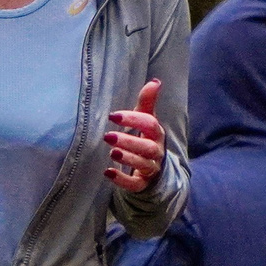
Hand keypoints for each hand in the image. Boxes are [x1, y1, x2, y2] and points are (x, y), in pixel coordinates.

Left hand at [105, 79, 165, 193]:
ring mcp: (151, 169)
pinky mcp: (143, 184)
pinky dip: (122, 180)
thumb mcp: (146, 120)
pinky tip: (108, 172)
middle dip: (129, 141)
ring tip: (112, 152)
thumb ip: (148, 102)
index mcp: (157, 134)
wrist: (154, 169)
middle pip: (148, 147)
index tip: (113, 116)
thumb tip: (156, 81)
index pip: (150, 124)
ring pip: (143, 164)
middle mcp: (156, 151)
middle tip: (108, 136)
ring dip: (128, 158)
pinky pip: (136, 184)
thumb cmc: (146, 138)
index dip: (133, 119)